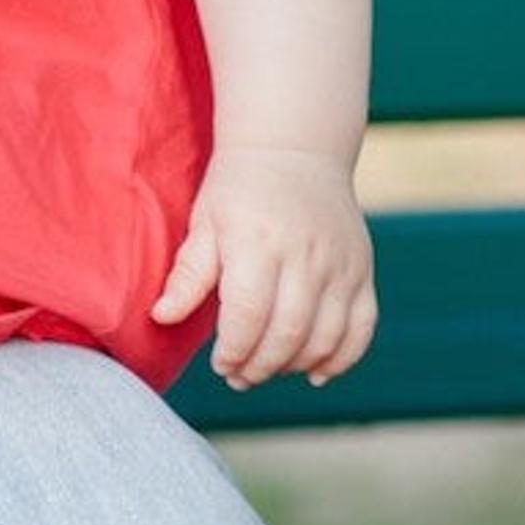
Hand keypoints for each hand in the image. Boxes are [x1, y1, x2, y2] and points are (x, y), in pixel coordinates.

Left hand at [151, 144, 375, 388]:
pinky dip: (341, 359)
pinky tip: (313, 371)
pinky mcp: (363, 270)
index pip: (248, 315)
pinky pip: (361, 328)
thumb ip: (188, 274)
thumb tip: (161, 318)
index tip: (220, 364)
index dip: (234, 351)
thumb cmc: (238, 189)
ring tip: (268, 369)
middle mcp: (304, 254)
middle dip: (260, 366)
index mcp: (256, 241)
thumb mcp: (204, 222)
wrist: (293, 148)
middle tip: (239, 376)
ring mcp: (340, 263)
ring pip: (325, 338)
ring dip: (294, 366)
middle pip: (288, 333)